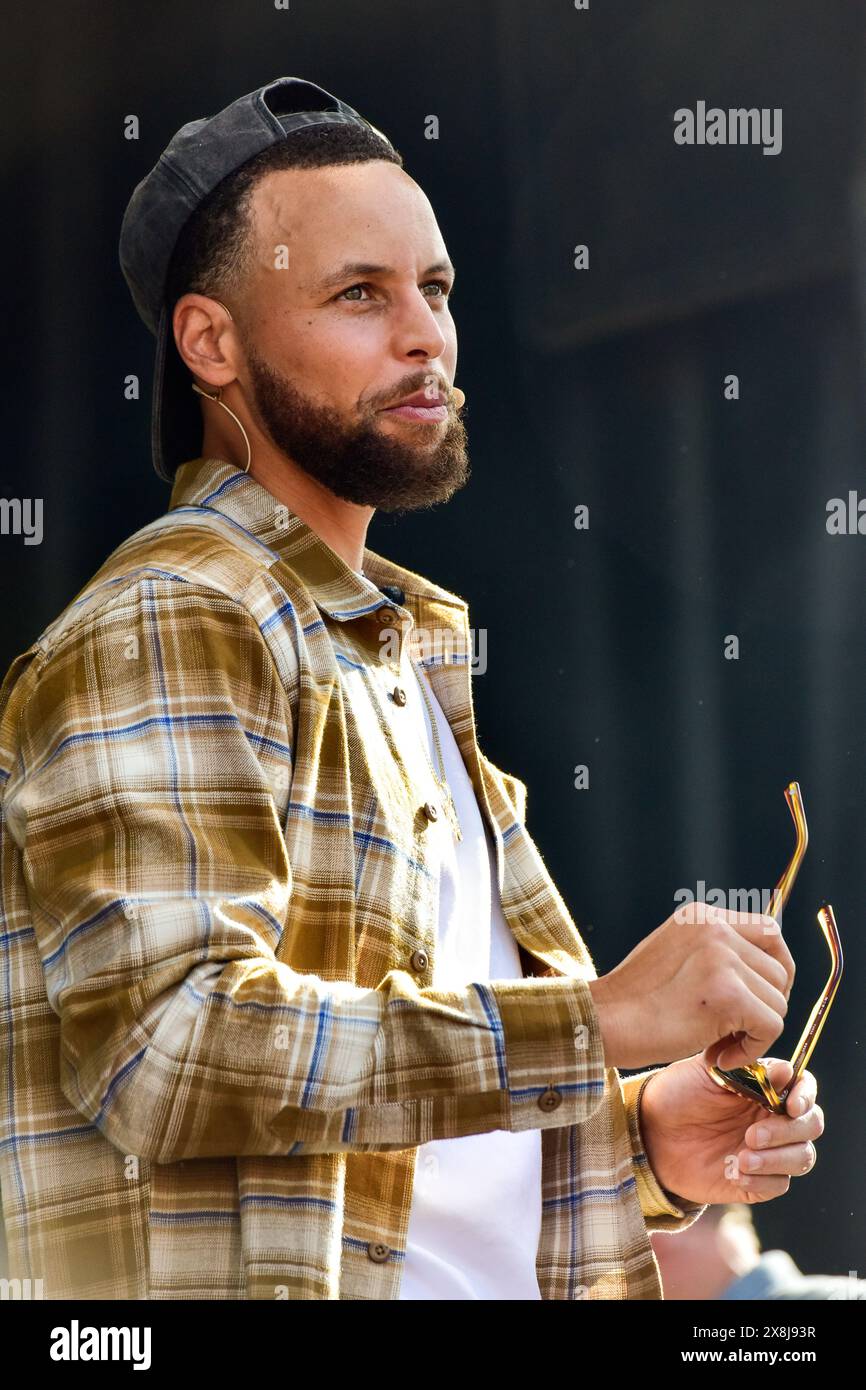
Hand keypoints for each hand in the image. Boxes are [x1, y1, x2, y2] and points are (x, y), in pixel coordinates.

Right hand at [589, 903, 795, 1069]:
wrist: (602, 1022)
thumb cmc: (634, 1001)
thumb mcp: (674, 955)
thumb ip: (713, 952)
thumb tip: (762, 971)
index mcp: (702, 916)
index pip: (770, 931)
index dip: (777, 969)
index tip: (761, 999)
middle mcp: (715, 928)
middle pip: (779, 968)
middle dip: (769, 1004)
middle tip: (738, 1029)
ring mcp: (722, 958)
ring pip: (777, 1001)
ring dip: (755, 1031)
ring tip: (717, 1044)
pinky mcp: (728, 994)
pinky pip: (770, 1027)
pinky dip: (751, 1049)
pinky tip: (717, 1056)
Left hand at [637, 1039, 823, 1205]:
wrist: (650, 1130)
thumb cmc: (678, 1093)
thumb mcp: (707, 1070)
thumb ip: (747, 1069)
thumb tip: (787, 1071)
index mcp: (766, 1088)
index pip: (804, 1089)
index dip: (806, 1096)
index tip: (791, 1105)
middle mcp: (772, 1118)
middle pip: (810, 1126)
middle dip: (788, 1132)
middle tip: (752, 1135)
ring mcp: (766, 1150)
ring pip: (802, 1157)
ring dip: (777, 1159)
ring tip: (741, 1158)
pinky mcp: (755, 1180)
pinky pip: (778, 1184)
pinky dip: (763, 1179)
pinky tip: (735, 1172)